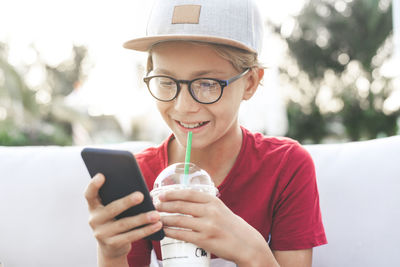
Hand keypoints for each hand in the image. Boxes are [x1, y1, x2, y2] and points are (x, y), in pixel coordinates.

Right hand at [84, 173, 162, 259]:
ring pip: (124, 224)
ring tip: (156, 214)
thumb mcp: (113, 210)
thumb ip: (118, 199)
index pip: (89, 195)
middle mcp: (94, 220)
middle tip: (141, 195)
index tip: (101, 175)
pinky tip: (157, 225)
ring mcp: (102, 234)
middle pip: (112, 209)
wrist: (112, 248)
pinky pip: (131, 236)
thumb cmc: (116, 220)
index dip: (93, 185)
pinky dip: (146, 230)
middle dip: (127, 202)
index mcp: (94, 207)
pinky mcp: (112, 244)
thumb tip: (139, 190)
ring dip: (142, 218)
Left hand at [155, 189, 271, 264]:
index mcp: (213, 201)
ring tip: (157, 218)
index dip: (173, 193)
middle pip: (181, 206)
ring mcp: (207, 226)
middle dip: (165, 205)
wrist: (246, 244)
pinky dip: (171, 232)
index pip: (188, 193)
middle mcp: (210, 211)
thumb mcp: (220, 209)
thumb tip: (184, 200)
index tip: (162, 194)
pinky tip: (165, 231)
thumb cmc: (231, 226)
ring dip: (165, 219)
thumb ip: (205, 204)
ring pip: (179, 220)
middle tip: (156, 206)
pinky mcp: (204, 240)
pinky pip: (183, 235)